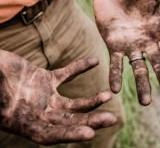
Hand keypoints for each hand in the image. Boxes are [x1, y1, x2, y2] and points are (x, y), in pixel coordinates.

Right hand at [0, 50, 115, 144]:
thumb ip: (4, 93)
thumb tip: (8, 96)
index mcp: (23, 122)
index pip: (49, 135)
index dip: (69, 135)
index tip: (90, 134)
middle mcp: (37, 113)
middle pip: (69, 121)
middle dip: (90, 121)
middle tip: (112, 119)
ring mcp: (44, 97)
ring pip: (73, 103)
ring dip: (91, 101)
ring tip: (108, 96)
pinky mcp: (47, 80)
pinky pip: (67, 74)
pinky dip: (80, 67)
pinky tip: (95, 61)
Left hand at [94, 0, 159, 104]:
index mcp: (159, 28)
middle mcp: (147, 41)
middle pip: (159, 63)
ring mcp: (130, 45)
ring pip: (138, 68)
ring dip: (142, 85)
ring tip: (145, 103)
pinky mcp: (113, 46)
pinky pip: (115, 63)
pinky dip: (115, 75)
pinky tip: (115, 89)